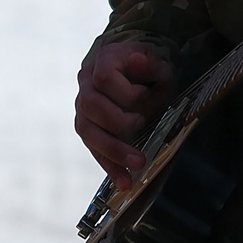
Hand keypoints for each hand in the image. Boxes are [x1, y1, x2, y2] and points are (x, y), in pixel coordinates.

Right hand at [75, 42, 174, 188]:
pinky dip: (110, 167)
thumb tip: (137, 60)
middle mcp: (87, 84)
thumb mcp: (158, 62)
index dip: (125, 91)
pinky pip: (94, 150)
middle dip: (117, 123)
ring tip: (137, 166)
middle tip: (141, 127)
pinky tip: (124, 182)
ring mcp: (84, 107)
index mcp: (103, 61)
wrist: (139, 74)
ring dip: (113, 151)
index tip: (145, 96)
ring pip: (88, 131)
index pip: (104, 78)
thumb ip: (150, 63)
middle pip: (90, 105)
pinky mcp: (89, 129)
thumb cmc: (150, 69)